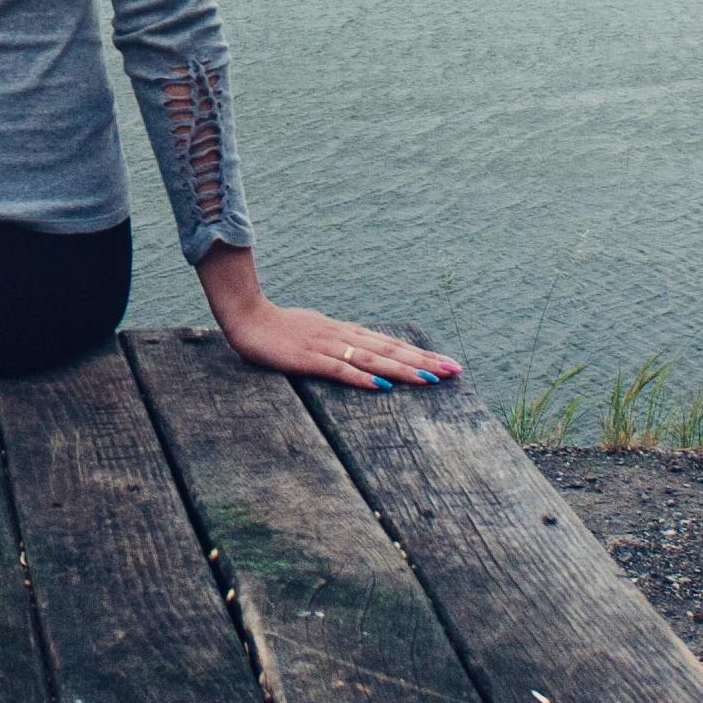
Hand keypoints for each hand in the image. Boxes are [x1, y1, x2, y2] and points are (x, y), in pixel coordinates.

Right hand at [197, 244, 456, 389]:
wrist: (247, 317)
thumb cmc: (281, 329)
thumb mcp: (318, 334)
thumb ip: (341, 343)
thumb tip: (366, 355)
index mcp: (347, 332)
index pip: (392, 344)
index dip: (421, 354)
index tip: (448, 364)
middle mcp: (344, 337)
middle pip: (391, 350)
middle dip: (425, 361)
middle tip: (455, 371)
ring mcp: (327, 347)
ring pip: (373, 359)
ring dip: (403, 369)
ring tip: (430, 378)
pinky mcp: (309, 359)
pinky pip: (340, 370)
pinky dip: (362, 378)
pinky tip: (381, 386)